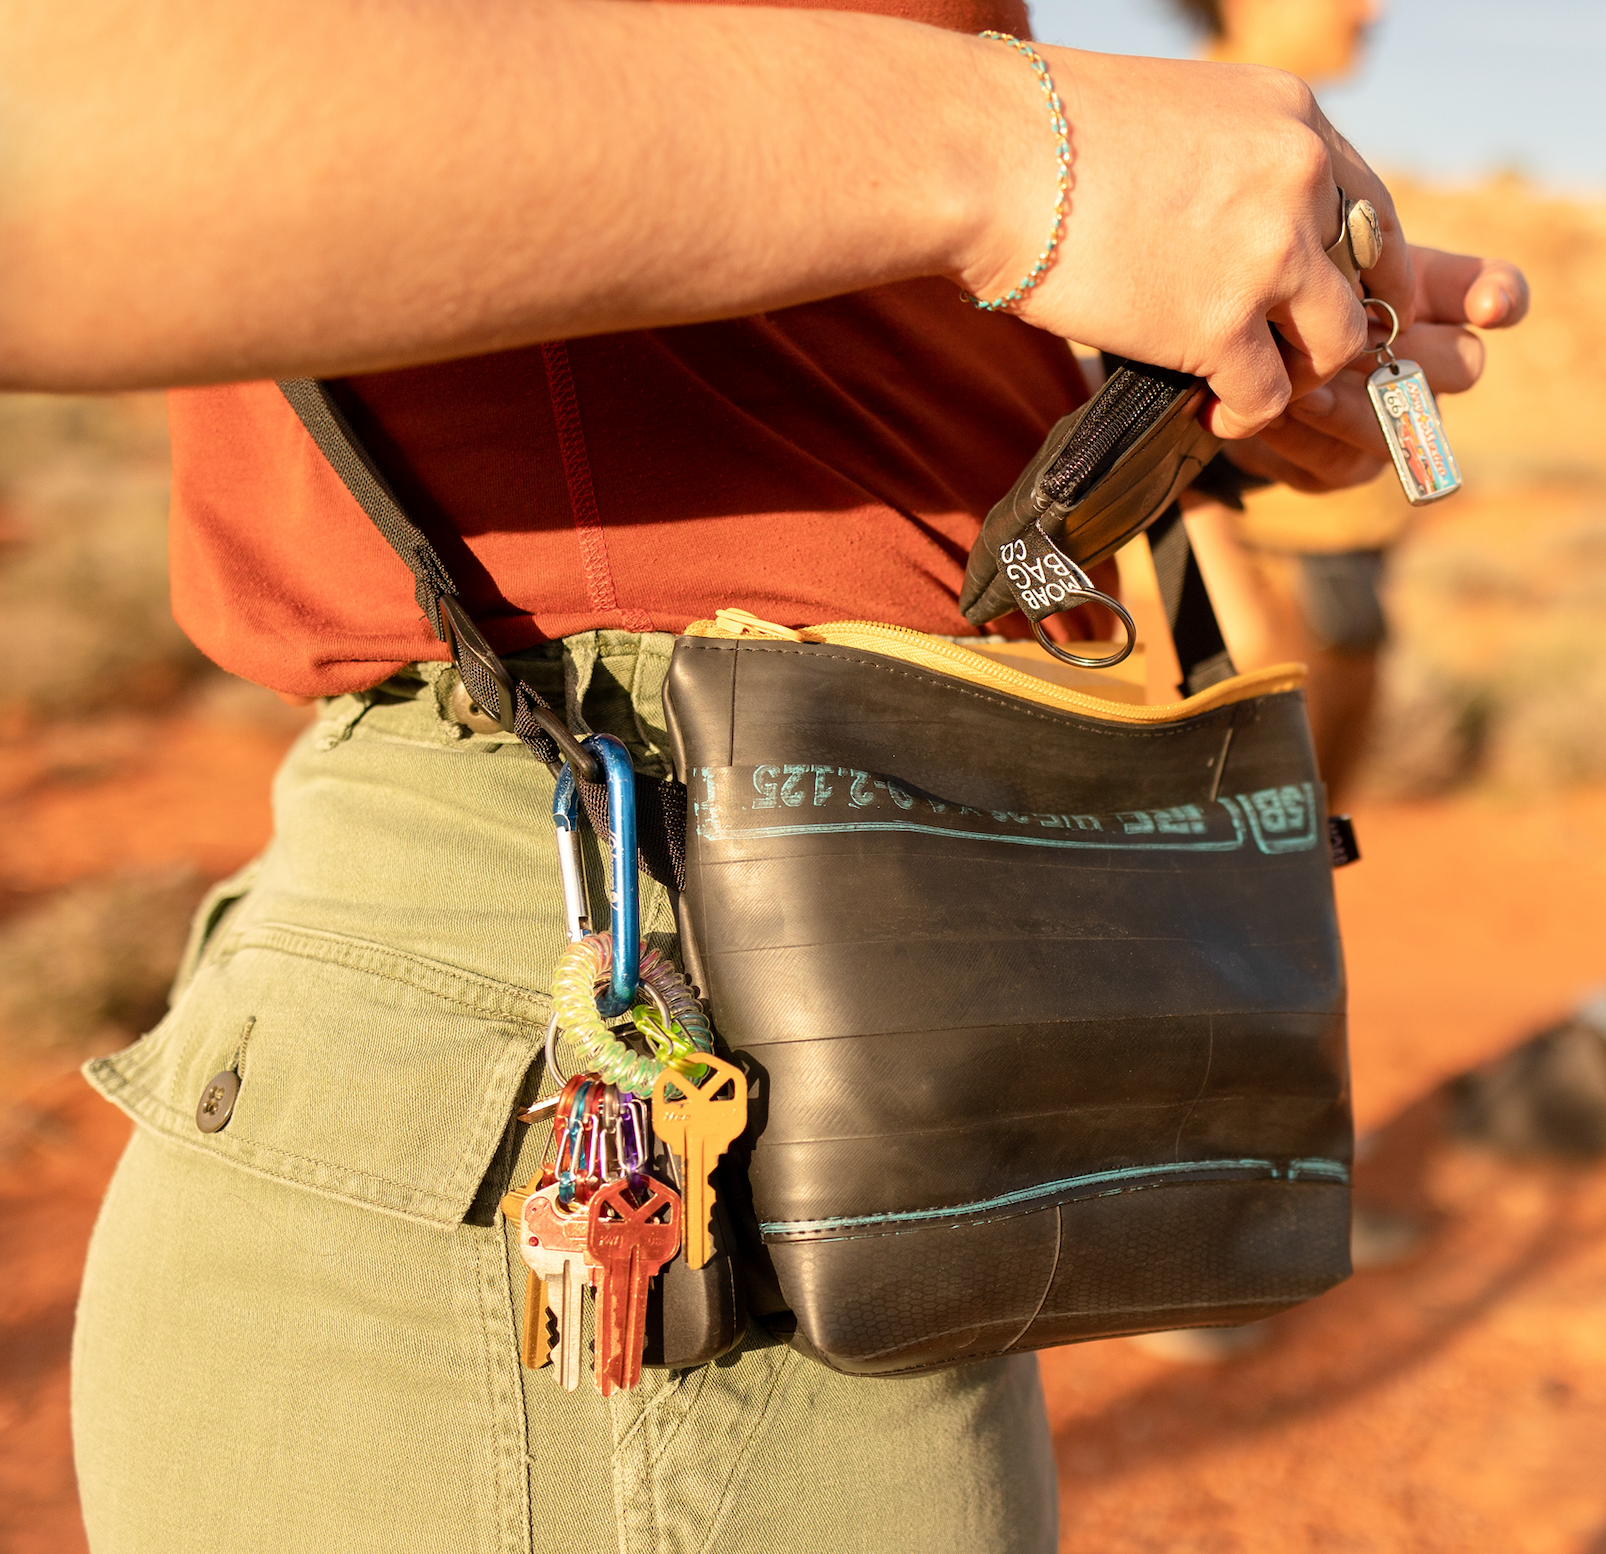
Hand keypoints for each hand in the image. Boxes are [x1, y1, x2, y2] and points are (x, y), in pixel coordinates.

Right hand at [957, 49, 1412, 437]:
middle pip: (1369, 276)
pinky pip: (1267, 397)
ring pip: (1336, 344)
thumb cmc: (1047, 133)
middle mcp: (1300, 180)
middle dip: (1333, 326)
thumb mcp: (1171, 116)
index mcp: (1292, 119)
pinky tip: (1208, 413)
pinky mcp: (1221, 327)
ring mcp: (1269, 256)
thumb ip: (1223, 162)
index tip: (1322, 301)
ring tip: (1245, 387)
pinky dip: (1242, 416)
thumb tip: (1213, 218)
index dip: (1354, 266)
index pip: (1368, 203)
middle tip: (1290, 355)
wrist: (994, 160)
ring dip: (1297, 377)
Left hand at [1218, 246, 1529, 492]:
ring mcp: (1393, 419)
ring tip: (1304, 389)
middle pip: (1463, 362)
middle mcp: (1425, 362)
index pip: (1494, 291)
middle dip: (1412, 356)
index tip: (1490, 306)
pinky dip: (1308, 437)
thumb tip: (1346, 281)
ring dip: (1353, 404)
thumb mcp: (1300, 271)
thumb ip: (1340, 264)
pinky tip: (1277, 416)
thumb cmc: (1271, 303)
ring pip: (1408, 421)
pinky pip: (1345, 460)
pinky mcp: (1347, 466)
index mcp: (1426, 298)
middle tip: (1360, 345)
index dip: (1502, 298)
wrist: (1226, 369)